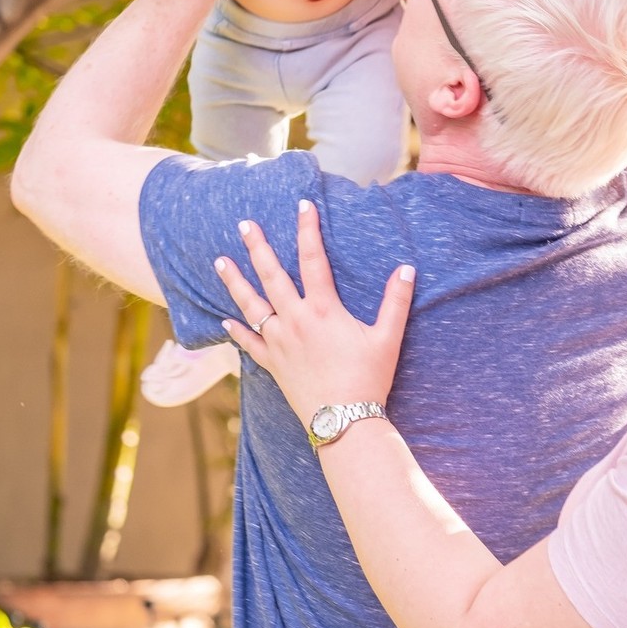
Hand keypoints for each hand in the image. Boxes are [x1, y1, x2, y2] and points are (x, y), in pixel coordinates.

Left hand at [215, 200, 415, 428]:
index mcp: (323, 309)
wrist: (343, 422)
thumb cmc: (368, 379)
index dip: (308, 230)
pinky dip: (236, 331)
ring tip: (219, 261)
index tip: (302, 205)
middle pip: (271, 276)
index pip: (313, 259)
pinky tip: (225, 320)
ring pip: (251, 306)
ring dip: (234, 282)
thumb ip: (396, 301)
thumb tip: (407, 269)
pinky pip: (249, 344)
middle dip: (257, 247)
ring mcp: (279, 343)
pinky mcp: (272, 366)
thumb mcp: (388, 337)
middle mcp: (295, 321)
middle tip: (244, 224)